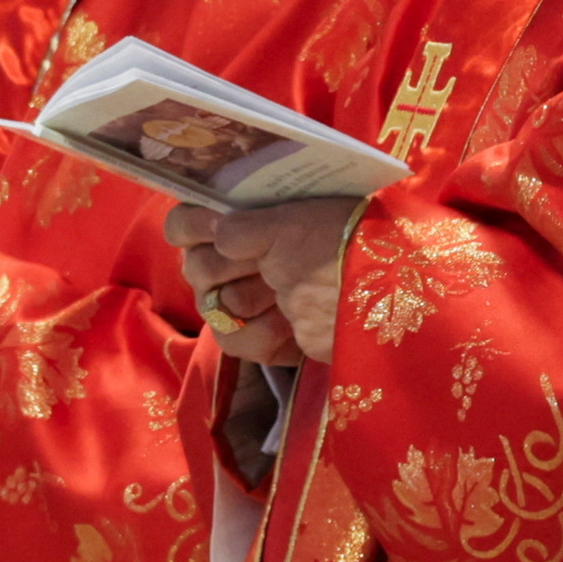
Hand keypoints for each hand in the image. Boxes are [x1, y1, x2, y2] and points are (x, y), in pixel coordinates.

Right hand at [184, 196, 359, 370]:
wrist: (377, 295)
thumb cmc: (335, 243)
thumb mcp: (286, 223)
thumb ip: (239, 227)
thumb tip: (216, 235)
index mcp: (245, 221)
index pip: (184, 224)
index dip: (190, 227)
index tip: (213, 228)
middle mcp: (241, 260)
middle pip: (194, 266)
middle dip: (225, 266)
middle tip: (263, 264)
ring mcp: (250, 300)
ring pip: (211, 304)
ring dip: (249, 297)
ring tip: (283, 292)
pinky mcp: (263, 339)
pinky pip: (232, 340)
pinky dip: (261, 333)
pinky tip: (289, 324)